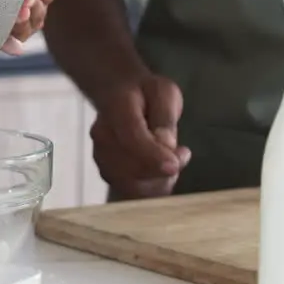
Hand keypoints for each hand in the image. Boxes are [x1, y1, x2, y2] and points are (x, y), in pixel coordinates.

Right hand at [90, 74, 191, 198]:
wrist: (116, 95)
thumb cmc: (144, 93)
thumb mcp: (164, 92)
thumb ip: (165, 116)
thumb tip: (166, 144)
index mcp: (117, 109)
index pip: (131, 138)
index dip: (153, 156)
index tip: (176, 165)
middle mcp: (102, 137)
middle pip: (130, 170)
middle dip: (161, 171)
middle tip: (182, 154)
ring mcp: (101, 157)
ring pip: (131, 186)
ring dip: (159, 181)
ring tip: (173, 160)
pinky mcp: (107, 173)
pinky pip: (131, 191)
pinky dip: (152, 187)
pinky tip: (162, 170)